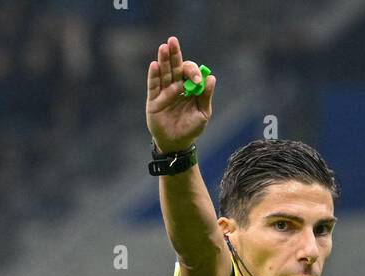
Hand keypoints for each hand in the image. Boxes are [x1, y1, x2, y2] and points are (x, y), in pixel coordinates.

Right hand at [146, 35, 215, 152]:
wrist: (178, 145)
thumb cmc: (191, 129)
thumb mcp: (203, 113)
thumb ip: (206, 96)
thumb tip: (211, 77)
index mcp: (188, 87)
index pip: (188, 72)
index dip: (193, 72)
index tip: (197, 80)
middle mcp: (175, 86)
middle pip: (174, 67)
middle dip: (174, 54)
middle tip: (173, 40)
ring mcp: (163, 92)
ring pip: (163, 73)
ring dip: (163, 60)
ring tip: (164, 47)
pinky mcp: (153, 101)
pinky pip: (153, 86)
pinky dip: (154, 76)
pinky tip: (155, 65)